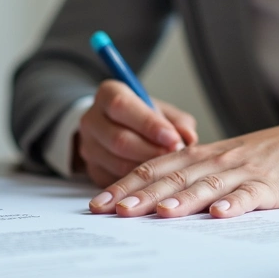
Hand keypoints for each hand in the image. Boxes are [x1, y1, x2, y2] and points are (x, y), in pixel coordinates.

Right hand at [75, 80, 198, 187]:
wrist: (115, 126)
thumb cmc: (142, 116)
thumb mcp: (160, 110)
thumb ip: (177, 121)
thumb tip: (189, 137)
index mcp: (107, 94)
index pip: (122, 106)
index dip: (149, 124)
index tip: (173, 138)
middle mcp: (91, 119)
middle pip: (118, 139)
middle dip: (151, 151)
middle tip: (175, 157)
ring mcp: (88, 146)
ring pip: (117, 163)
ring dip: (146, 170)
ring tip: (168, 169)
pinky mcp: (92, 169)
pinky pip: (116, 180)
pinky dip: (138, 183)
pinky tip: (155, 180)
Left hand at [87, 118, 278, 218]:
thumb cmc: (253, 158)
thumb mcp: (213, 161)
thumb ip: (182, 175)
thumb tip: (142, 197)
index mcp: (195, 156)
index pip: (151, 169)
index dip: (124, 186)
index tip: (98, 204)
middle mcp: (212, 162)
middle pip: (171, 178)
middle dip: (141, 195)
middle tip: (115, 211)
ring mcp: (239, 173)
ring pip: (205, 186)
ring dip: (182, 200)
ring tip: (160, 213)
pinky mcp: (267, 186)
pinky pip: (248, 196)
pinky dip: (233, 205)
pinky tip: (219, 215)